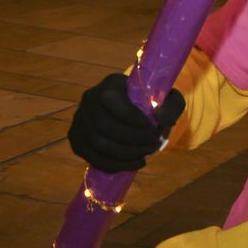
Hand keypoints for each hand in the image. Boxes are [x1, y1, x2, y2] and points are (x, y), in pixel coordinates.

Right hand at [69, 74, 184, 172]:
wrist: (133, 114)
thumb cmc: (152, 104)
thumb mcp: (168, 100)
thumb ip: (171, 107)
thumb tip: (163, 120)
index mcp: (110, 84)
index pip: (109, 99)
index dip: (130, 116)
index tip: (151, 126)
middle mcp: (89, 99)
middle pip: (104, 125)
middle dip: (133, 139)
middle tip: (154, 143)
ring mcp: (79, 120)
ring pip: (98, 144)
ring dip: (126, 153)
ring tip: (147, 153)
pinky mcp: (77, 140)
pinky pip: (92, 157)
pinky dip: (115, 164)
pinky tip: (134, 163)